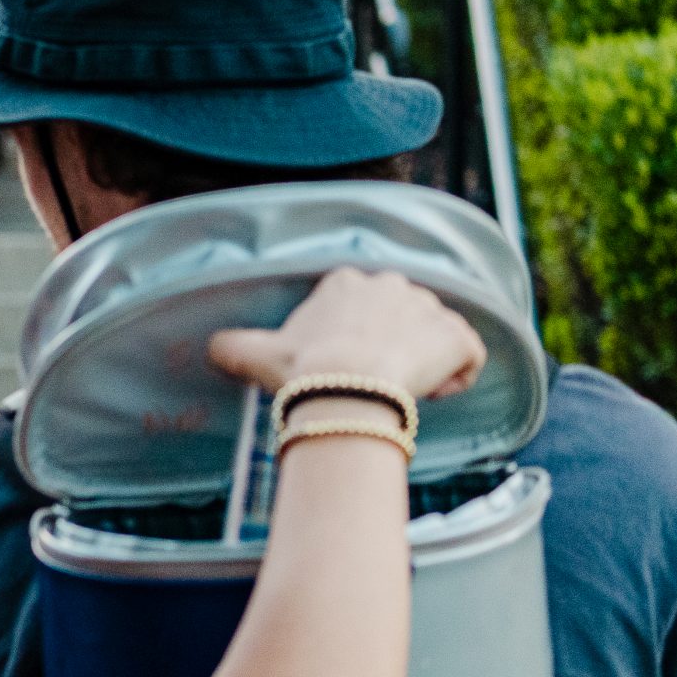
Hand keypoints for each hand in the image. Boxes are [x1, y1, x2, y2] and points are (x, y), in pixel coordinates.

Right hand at [209, 268, 486, 400]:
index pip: (362, 306)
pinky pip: (468, 357)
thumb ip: (233, 346)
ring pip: (434, 337)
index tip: (346, 366)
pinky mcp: (459, 336)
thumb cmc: (303, 370)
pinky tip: (433, 395)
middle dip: (394, 347)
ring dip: (424, 364)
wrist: (347, 388)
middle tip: (373, 382)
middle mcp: (392, 283)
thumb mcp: (258, 355)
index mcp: (347, 282)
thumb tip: (209, 346)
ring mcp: (430, 307)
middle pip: (400, 317)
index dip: (358, 339)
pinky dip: (456, 377)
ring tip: (401, 394)